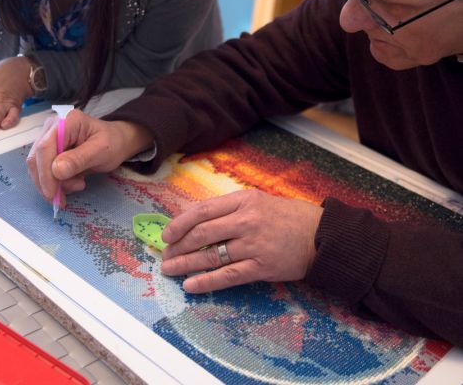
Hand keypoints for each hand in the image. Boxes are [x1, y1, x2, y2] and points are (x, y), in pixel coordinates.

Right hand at [26, 110, 152, 208]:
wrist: (116, 141)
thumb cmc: (112, 142)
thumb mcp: (101, 151)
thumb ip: (79, 160)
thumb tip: (56, 171)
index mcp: (67, 121)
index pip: (46, 147)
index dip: (45, 173)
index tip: (52, 194)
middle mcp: (52, 127)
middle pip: (37, 158)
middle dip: (47, 182)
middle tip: (64, 198)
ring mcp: (48, 137)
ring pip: (37, 166)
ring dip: (52, 184)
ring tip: (77, 185)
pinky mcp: (48, 150)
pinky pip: (43, 170)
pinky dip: (54, 182)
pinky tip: (72, 183)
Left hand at [161, 189, 322, 293]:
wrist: (321, 235)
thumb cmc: (287, 217)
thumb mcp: (257, 201)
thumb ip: (229, 209)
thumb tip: (195, 221)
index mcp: (243, 200)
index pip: (202, 210)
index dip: (179, 223)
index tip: (166, 234)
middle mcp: (246, 220)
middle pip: (202, 233)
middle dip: (178, 246)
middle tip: (165, 255)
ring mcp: (253, 245)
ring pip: (210, 256)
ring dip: (186, 264)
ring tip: (170, 270)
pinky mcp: (261, 267)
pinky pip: (227, 276)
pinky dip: (206, 282)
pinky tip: (190, 285)